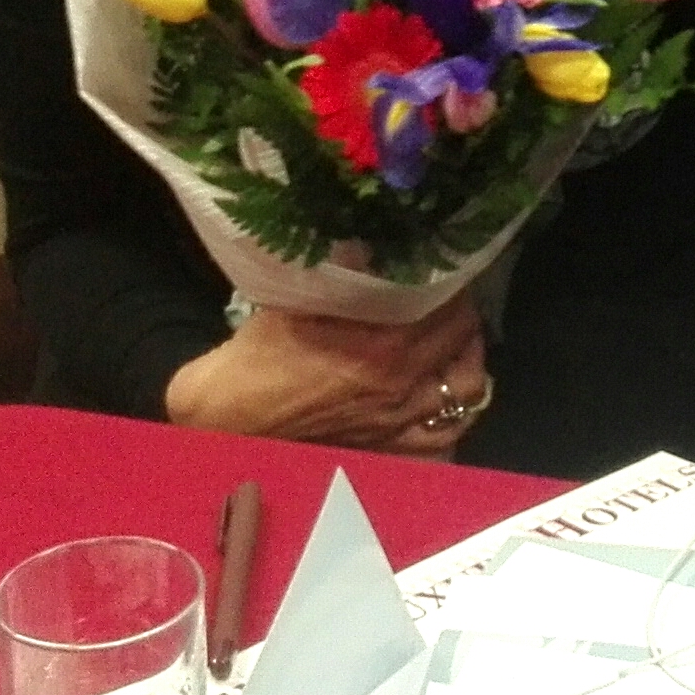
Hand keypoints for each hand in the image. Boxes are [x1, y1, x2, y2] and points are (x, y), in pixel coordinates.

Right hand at [162, 293, 491, 457]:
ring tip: (458, 344)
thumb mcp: (297, 303)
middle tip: (454, 298)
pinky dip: (454, 413)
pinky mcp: (387, 450)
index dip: (455, 285)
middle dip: (464, 317)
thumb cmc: (257, 359)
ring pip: (466, 392)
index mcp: (385, 347)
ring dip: (468, 362)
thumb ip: (343, 273)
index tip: (450, 268)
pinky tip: (445, 395)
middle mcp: (402, 388)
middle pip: (463, 345)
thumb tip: (372, 243)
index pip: (449, 309)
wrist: (226, 422)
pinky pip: (442, 436)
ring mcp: (398, 425)